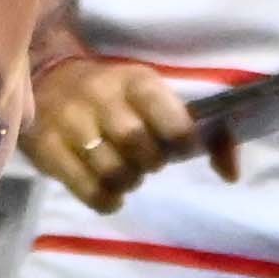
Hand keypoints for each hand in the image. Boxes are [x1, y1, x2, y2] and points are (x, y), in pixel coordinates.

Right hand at [27, 48, 201, 215]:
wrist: (48, 77)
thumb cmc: (116, 98)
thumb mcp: (155, 99)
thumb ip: (203, 134)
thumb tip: (231, 175)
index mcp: (136, 80)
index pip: (167, 113)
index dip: (181, 139)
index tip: (180, 149)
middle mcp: (101, 96)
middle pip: (136, 143)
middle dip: (149, 163)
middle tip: (144, 163)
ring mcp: (70, 121)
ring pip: (111, 170)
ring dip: (127, 182)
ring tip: (124, 174)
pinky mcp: (46, 147)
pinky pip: (85, 188)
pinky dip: (105, 199)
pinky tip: (109, 193)